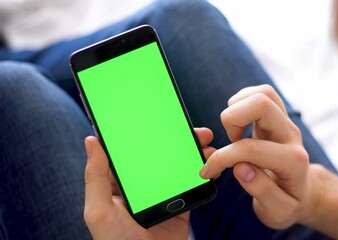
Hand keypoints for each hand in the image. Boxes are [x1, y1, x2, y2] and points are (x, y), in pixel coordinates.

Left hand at [84, 128, 214, 239]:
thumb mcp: (99, 210)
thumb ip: (95, 177)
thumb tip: (91, 140)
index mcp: (120, 184)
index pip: (131, 152)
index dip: (144, 133)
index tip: (156, 116)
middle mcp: (142, 186)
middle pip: (159, 155)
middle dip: (175, 139)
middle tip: (190, 128)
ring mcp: (163, 194)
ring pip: (178, 165)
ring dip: (192, 152)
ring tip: (204, 141)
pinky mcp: (181, 204)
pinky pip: (192, 183)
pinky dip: (202, 171)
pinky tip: (209, 162)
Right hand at [199, 85, 319, 228]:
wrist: (303, 191)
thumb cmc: (288, 202)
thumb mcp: (278, 211)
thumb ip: (261, 191)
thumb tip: (240, 168)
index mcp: (292, 162)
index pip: (252, 149)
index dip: (223, 158)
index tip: (209, 170)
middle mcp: (291, 136)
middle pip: (262, 103)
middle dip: (232, 119)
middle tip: (230, 140)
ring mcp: (286, 123)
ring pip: (263, 93)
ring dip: (238, 107)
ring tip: (234, 132)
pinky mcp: (279, 116)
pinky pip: (262, 93)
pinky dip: (242, 102)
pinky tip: (238, 124)